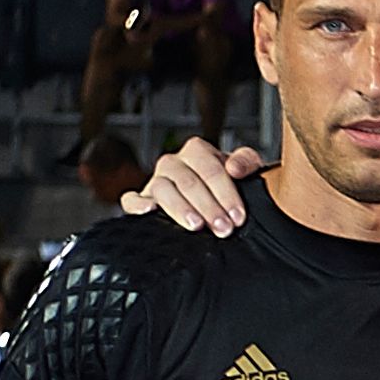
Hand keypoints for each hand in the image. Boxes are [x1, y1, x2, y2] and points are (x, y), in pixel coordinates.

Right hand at [127, 136, 266, 231]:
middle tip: (224, 228)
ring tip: (196, 225)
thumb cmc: (234, 186)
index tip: (238, 216)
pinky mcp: (143, 199)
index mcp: (198, 152)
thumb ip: (247, 162)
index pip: (210, 169)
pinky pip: (131, 200)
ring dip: (180, 208)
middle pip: (188, 181)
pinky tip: (149, 212)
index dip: (226, 193)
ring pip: (162, 189)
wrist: (222, 203)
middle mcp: (174, 163)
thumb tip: (234, 168)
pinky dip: (137, 205)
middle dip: (208, 207)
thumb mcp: (248, 172)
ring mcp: (157, 181)